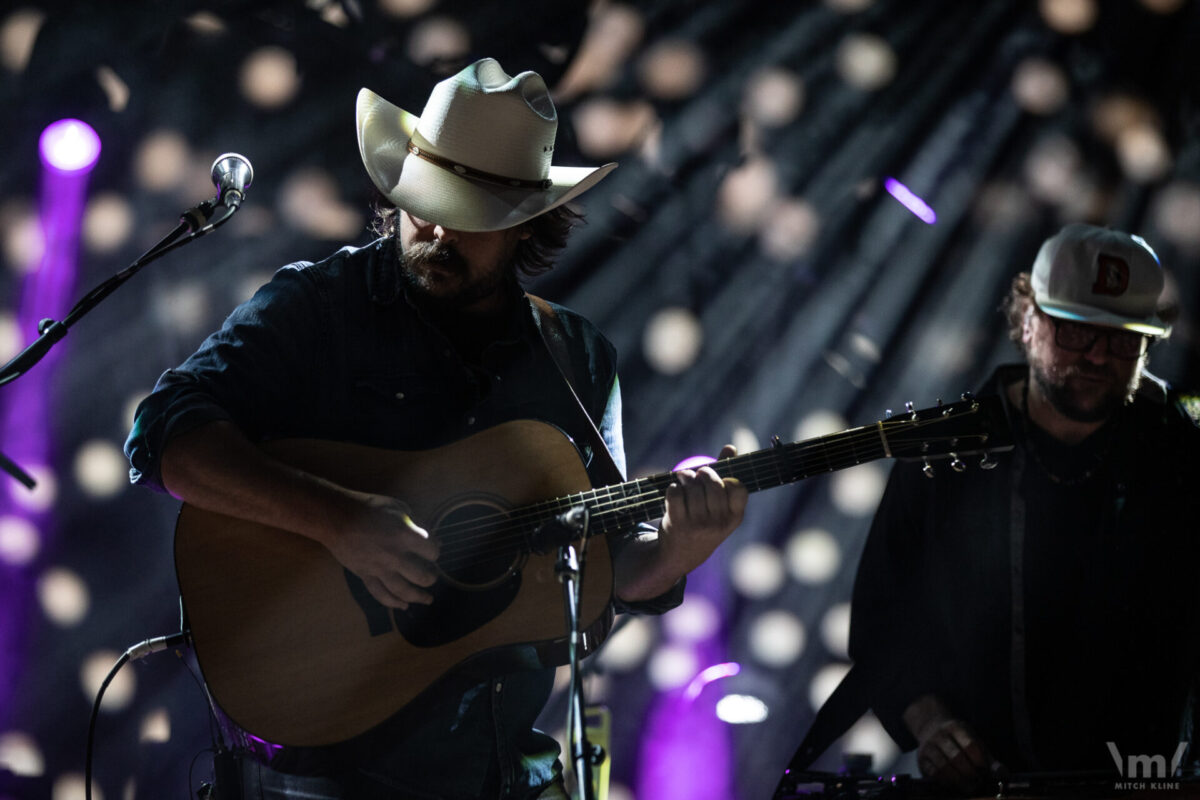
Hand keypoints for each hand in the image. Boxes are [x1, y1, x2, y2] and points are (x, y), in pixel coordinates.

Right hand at [324, 492, 439, 609]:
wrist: (336, 518)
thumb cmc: (368, 508)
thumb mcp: (397, 508)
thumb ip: (416, 524)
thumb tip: (431, 538)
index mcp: (404, 536)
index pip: (431, 551)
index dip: (435, 551)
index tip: (433, 551)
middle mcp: (394, 556)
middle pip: (421, 576)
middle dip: (431, 578)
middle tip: (433, 576)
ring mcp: (379, 568)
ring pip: (403, 590)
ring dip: (418, 597)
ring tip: (428, 600)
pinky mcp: (365, 576)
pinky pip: (381, 594)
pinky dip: (393, 603)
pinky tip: (403, 606)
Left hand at [658, 444, 747, 573]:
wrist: (680, 555)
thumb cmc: (704, 523)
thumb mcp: (720, 508)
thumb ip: (726, 476)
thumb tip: (731, 448)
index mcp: (734, 517)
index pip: (739, 488)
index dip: (728, 479)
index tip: (721, 480)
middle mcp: (718, 522)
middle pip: (713, 483)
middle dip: (702, 473)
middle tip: (696, 473)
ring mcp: (698, 524)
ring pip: (692, 487)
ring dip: (685, 477)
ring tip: (683, 479)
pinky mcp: (677, 523)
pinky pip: (676, 493)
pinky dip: (673, 487)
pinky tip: (675, 491)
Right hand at [904, 695, 998, 792]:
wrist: (930, 727)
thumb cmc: (957, 739)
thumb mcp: (974, 741)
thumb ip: (989, 759)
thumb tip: (1002, 774)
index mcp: (956, 727)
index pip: (970, 745)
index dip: (979, 761)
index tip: (984, 770)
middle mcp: (939, 735)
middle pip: (956, 757)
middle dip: (970, 773)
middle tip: (978, 783)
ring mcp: (928, 747)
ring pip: (943, 767)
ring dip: (959, 781)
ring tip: (969, 787)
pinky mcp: (922, 759)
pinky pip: (933, 773)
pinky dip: (946, 782)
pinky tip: (955, 785)